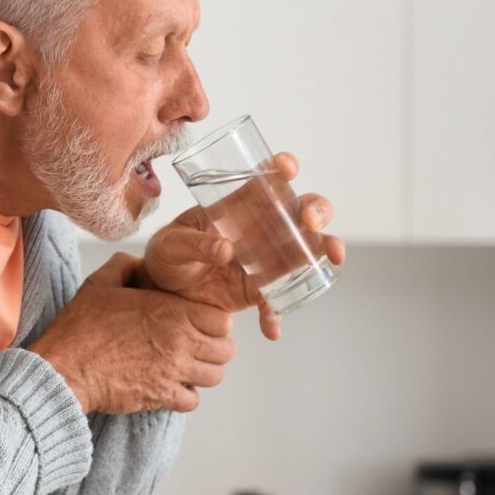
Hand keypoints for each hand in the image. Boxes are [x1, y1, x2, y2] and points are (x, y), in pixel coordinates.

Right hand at [28, 252, 235, 414]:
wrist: (64, 369)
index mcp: (170, 311)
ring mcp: (173, 371)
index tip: (199, 323)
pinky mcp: (161, 396)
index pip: (222, 320)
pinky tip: (171, 386)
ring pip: (215, 376)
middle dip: (214, 348)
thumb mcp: (99, 284)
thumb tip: (138, 262)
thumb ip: (124, 266)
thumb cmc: (79, 328)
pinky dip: (186, 395)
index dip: (214, 322)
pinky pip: (193, 400)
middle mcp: (179, 341)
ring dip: (203, 372)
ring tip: (186, 367)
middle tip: (197, 346)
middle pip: (225, 350)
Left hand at [139, 152, 344, 339]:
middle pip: (301, 210)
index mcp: (238, 205)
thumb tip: (225, 249)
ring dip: (324, 251)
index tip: (287, 168)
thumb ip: (195, 244)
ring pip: (307, 249)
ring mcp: (266, 258)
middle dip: (317, 210)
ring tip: (332, 260)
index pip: (266, 179)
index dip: (282, 167)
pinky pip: (279, 299)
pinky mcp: (260, 289)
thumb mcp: (171, 244)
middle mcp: (261, 227)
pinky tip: (271, 327)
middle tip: (312, 222)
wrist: (163, 293)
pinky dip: (277, 313)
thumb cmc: (166, 255)